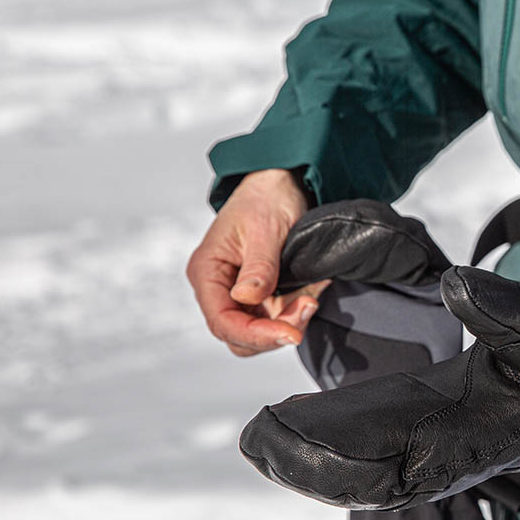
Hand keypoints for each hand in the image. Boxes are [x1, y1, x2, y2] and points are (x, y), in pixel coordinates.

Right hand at [187, 169, 328, 356]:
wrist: (282, 184)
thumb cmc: (265, 199)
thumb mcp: (264, 231)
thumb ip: (258, 268)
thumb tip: (245, 298)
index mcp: (207, 272)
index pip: (222, 321)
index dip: (255, 335)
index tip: (289, 333)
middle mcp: (219, 287)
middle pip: (240, 334)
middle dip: (275, 329)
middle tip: (307, 306)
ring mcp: (240, 292)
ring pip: (261, 329)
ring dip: (289, 319)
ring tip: (312, 295)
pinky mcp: (261, 292)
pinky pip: (277, 315)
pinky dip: (296, 309)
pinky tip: (312, 290)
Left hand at [238, 266, 519, 508]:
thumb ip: (504, 309)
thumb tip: (451, 283)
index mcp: (466, 436)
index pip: (388, 460)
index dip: (329, 455)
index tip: (281, 437)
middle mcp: (447, 452)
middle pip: (366, 475)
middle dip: (308, 463)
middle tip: (254, 441)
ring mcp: (440, 445)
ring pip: (368, 467)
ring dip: (317, 460)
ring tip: (263, 439)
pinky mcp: (438, 427)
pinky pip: (381, 449)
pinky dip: (341, 446)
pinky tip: (307, 428)